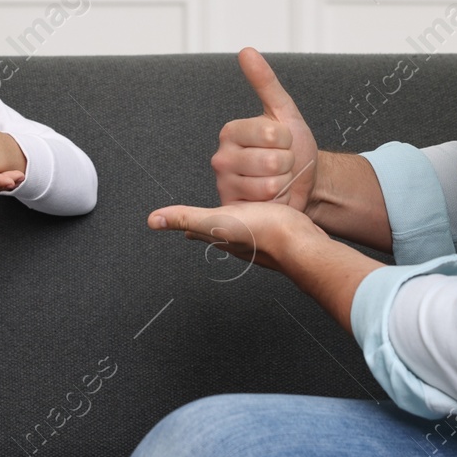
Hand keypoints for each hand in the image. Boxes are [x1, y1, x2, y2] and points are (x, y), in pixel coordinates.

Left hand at [147, 199, 379, 333]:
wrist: (303, 243)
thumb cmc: (264, 232)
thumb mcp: (217, 220)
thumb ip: (186, 218)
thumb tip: (153, 220)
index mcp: (221, 238)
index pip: (198, 232)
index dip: (187, 227)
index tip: (179, 228)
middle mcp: (239, 243)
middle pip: (219, 233)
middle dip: (209, 226)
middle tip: (202, 222)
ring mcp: (261, 241)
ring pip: (242, 230)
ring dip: (236, 223)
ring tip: (234, 217)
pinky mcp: (281, 233)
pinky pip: (266, 224)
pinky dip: (260, 217)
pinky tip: (268, 213)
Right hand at [212, 47, 318, 209]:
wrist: (299, 183)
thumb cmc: (292, 147)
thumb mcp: (284, 112)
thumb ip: (265, 82)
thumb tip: (246, 50)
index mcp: (231, 131)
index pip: (273, 134)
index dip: (289, 140)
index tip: (283, 143)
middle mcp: (221, 156)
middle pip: (272, 161)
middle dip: (288, 164)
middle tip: (281, 165)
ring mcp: (224, 183)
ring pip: (270, 183)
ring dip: (283, 183)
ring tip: (276, 180)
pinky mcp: (232, 206)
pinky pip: (265, 202)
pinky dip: (277, 200)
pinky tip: (270, 197)